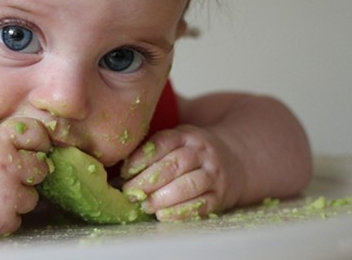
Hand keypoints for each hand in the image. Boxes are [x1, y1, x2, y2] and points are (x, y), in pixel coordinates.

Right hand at [0, 118, 50, 237]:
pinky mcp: (4, 219)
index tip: (32, 149)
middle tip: (12, 174)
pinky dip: (6, 215)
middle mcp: (10, 166)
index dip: (38, 142)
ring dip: (19, 196)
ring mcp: (9, 195)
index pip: (37, 134)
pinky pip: (17, 218)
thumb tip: (23, 135)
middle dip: (30, 171)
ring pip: (32, 197)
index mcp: (1, 140)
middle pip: (41, 168)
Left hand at [121, 125, 243, 220]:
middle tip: (129, 192)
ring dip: (164, 197)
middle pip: (175, 165)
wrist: (234, 159)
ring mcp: (213, 173)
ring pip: (189, 184)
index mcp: (186, 135)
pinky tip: (163, 215)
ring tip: (145, 205)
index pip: (163, 142)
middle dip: (148, 180)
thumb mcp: (176, 140)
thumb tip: (117, 166)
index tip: (124, 171)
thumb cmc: (191, 152)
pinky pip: (201, 204)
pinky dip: (181, 211)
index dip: (142, 158)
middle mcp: (201, 152)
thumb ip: (152, 148)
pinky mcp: (220, 195)